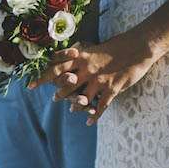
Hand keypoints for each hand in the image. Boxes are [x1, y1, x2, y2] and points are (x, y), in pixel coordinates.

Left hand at [29, 33, 162, 124]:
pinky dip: (94, 115)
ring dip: (76, 105)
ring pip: (81, 98)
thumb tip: (67, 59)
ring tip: (72, 109)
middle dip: (59, 94)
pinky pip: (100, 106)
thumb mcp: (94, 48)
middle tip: (54, 99)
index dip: (42, 78)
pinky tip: (90, 122)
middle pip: (66, 85)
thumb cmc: (117, 46)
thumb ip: (80, 56)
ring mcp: (99, 80)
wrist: (139, 46)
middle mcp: (86, 69)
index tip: (30, 86)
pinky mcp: (112, 88)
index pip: (56, 68)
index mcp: (81, 57)